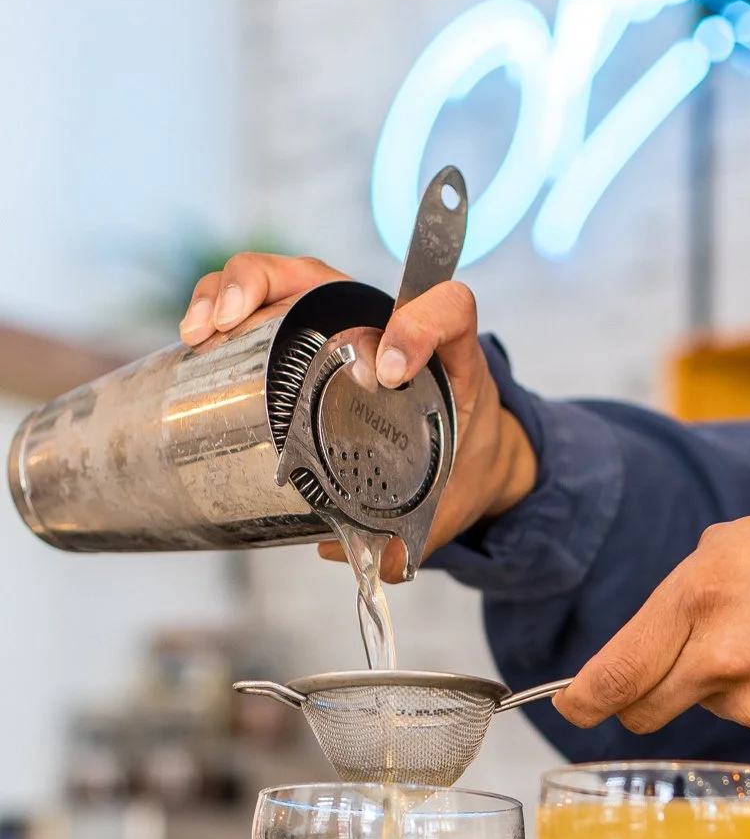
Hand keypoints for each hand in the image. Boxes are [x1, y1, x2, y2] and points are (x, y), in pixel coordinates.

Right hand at [180, 253, 536, 579]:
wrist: (466, 457)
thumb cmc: (462, 466)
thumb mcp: (450, 503)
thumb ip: (417, 536)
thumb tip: (368, 562)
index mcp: (449, 358)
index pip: (446, 307)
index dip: (421, 322)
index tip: (392, 369)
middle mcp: (388, 324)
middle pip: (329, 276)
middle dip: (272, 287)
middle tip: (235, 321)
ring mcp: (343, 324)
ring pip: (285, 280)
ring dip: (231, 291)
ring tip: (200, 330)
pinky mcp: (309, 337)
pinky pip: (264, 305)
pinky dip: (222, 308)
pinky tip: (195, 336)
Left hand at [554, 515, 749, 749]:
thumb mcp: (736, 545)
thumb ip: (678, 597)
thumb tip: (639, 653)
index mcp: (700, 596)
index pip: (617, 673)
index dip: (584, 699)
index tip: (571, 706)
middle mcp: (722, 658)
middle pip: (647, 709)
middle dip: (645, 697)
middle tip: (672, 672)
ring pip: (707, 711)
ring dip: (722, 687)